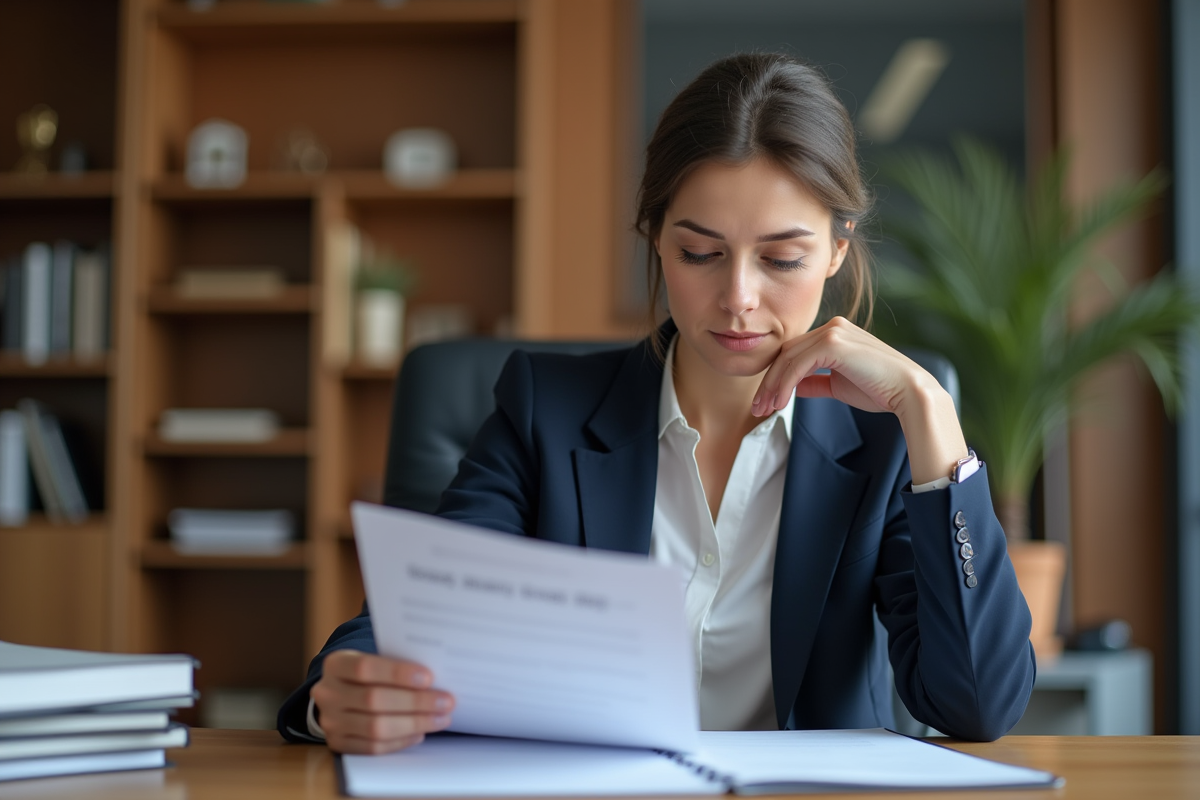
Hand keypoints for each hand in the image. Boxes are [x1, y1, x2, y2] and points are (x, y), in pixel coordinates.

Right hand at [310, 650, 454, 753]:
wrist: (340, 694)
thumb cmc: (369, 674)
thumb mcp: (375, 660)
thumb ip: (396, 665)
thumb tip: (436, 679)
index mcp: (335, 664)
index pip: (364, 668)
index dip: (397, 673)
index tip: (429, 677)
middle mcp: (327, 693)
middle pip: (373, 700)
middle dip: (415, 702)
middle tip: (446, 701)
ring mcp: (330, 721)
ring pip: (375, 727)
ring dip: (414, 724)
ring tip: (440, 718)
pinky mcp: (338, 743)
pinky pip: (373, 747)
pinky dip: (401, 741)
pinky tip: (420, 733)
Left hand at [750, 317, 967, 484]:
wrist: (909, 393)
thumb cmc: (880, 390)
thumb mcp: (840, 385)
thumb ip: (817, 382)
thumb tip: (794, 387)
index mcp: (835, 332)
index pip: (794, 352)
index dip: (776, 377)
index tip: (766, 402)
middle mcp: (833, 326)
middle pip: (786, 353)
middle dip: (769, 382)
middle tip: (758, 408)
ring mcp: (833, 331)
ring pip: (788, 358)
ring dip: (773, 386)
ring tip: (765, 409)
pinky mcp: (834, 343)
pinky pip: (798, 364)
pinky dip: (785, 384)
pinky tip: (781, 403)